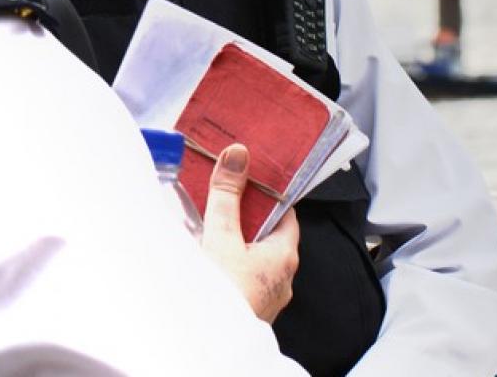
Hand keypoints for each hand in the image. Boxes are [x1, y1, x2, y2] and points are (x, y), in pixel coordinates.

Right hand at [200, 143, 299, 321]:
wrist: (210, 340)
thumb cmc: (222, 294)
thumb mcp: (221, 235)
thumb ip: (227, 195)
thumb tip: (238, 156)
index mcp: (284, 255)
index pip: (286, 213)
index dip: (269, 195)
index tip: (251, 181)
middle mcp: (283, 277)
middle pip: (269, 235)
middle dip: (247, 218)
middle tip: (225, 202)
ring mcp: (268, 296)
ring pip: (256, 259)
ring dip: (238, 245)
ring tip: (213, 232)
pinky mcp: (251, 309)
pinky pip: (246, 279)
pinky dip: (233, 267)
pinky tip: (212, 263)